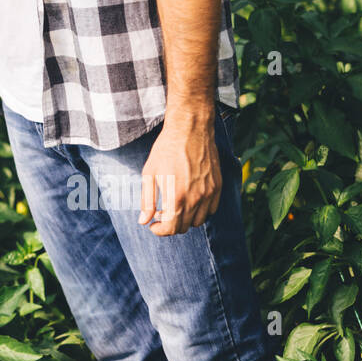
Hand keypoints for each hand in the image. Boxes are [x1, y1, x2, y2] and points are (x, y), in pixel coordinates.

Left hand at [138, 109, 220, 235]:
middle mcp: (196, 199)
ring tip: (175, 205)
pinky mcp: (218, 187)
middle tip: (160, 213)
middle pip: (184, 227)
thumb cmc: (166, 149)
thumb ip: (147, 200)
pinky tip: (189, 199)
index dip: (159, 230)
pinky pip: (211, 210)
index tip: (152, 225)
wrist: (190, 130)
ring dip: (185, 219)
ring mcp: (209, 193)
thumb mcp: (149, 174)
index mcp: (177, 197)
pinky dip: (200, 211)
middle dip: (170, 224)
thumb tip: (144, 221)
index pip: (171, 228)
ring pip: (198, 221)